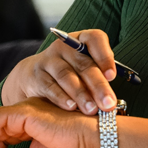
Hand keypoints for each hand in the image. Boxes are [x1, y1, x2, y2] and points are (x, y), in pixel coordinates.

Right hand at [1, 29, 118, 113]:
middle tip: (108, 103)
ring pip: (67, 76)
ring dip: (81, 94)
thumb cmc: (71, 71)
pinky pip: (50, 86)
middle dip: (98, 85)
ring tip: (92, 109)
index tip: (112, 76)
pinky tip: (72, 107)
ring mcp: (49, 60)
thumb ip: (99, 76)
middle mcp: (65, 47)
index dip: (105, 56)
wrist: (35, 76)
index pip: (95, 39)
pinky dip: (62, 98)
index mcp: (82, 40)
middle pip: (84, 63)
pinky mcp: (36, 75)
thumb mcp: (85, 68)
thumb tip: (112, 98)